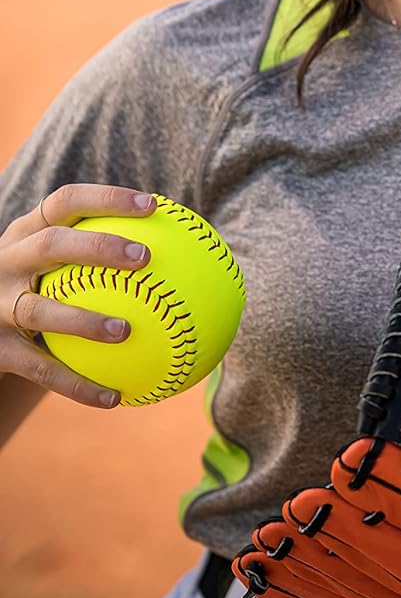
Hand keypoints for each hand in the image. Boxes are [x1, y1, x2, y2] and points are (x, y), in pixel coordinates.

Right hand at [0, 184, 155, 407]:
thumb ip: (98, 255)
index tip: (152, 205)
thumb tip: (186, 251)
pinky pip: (39, 371)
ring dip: (83, 322)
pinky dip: (77, 385)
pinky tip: (114, 399)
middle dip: (98, 247)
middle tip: (145, 258)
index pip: (64, 202)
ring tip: (126, 332)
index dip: (106, 198)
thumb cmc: (40, 290)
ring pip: (38, 311)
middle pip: (51, 245)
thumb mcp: (54, 265)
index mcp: (26, 233)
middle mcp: (6, 262)